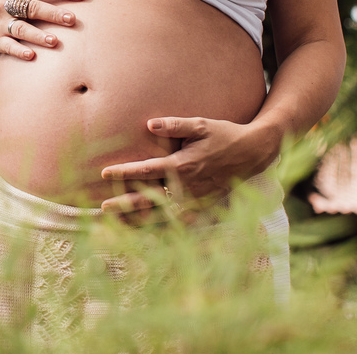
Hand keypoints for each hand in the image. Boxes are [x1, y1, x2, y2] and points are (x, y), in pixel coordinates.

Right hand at [0, 0, 84, 61]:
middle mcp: (7, 4)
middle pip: (32, 7)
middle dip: (52, 13)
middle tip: (72, 19)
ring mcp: (1, 23)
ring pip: (20, 29)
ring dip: (37, 35)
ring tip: (54, 41)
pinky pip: (7, 46)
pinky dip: (18, 51)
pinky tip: (31, 55)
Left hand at [98, 116, 280, 213]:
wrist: (253, 152)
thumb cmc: (224, 134)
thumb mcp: (201, 124)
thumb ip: (175, 125)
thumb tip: (150, 124)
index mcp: (183, 164)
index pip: (147, 170)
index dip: (124, 172)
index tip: (104, 173)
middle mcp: (188, 186)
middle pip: (151, 199)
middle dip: (126, 205)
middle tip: (103, 208)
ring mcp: (196, 199)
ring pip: (164, 216)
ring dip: (140, 221)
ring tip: (118, 224)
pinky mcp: (204, 206)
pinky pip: (180, 222)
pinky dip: (163, 229)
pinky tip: (146, 232)